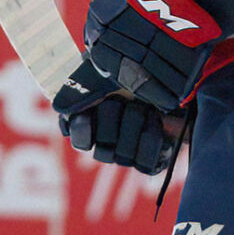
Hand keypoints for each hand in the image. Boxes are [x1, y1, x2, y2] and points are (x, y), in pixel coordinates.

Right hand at [53, 59, 185, 174]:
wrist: (172, 75)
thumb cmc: (134, 69)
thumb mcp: (105, 71)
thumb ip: (80, 88)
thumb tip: (61, 108)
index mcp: (89, 121)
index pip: (78, 141)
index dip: (81, 129)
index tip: (85, 112)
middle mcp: (106, 142)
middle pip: (100, 150)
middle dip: (111, 119)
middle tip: (120, 99)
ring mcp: (128, 154)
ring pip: (122, 156)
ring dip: (133, 126)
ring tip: (143, 106)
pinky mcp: (150, 161)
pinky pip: (145, 165)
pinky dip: (150, 139)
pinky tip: (154, 121)